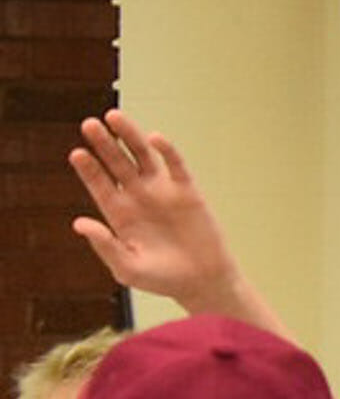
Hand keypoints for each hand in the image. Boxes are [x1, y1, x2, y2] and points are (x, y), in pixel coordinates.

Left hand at [67, 110, 241, 311]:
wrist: (203, 282)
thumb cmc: (162, 279)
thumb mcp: (128, 268)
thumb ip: (105, 245)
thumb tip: (79, 223)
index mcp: (119, 214)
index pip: (99, 184)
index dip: (88, 168)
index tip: (77, 153)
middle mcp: (138, 197)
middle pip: (117, 163)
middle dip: (103, 144)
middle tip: (89, 125)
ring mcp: (163, 192)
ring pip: (142, 156)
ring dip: (129, 137)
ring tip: (113, 117)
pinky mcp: (188, 192)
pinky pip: (176, 166)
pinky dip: (167, 151)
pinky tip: (155, 139)